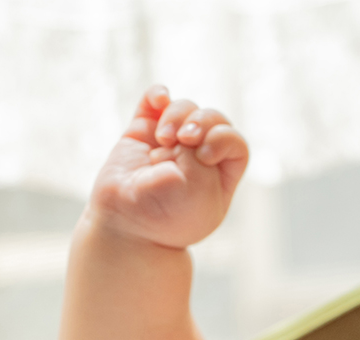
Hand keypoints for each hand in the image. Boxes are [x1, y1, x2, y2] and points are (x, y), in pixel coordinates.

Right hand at [90, 86, 248, 249]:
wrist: (126, 224)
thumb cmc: (167, 216)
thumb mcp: (199, 190)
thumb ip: (200, 152)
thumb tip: (179, 126)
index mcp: (221, 175)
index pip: (233, 141)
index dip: (223, 137)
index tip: (205, 155)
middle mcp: (198, 156)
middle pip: (211, 119)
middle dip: (200, 122)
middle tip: (184, 140)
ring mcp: (170, 143)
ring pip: (184, 108)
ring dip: (177, 115)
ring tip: (163, 138)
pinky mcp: (142, 133)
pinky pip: (154, 101)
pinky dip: (158, 94)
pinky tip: (160, 99)